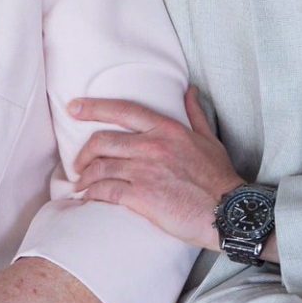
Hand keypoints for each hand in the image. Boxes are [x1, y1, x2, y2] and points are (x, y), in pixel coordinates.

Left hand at [70, 88, 241, 251]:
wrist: (228, 211)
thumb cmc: (219, 177)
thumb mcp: (208, 139)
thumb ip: (195, 114)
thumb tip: (189, 91)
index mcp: (166, 129)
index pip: (122, 110)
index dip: (93, 108)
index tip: (73, 108)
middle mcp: (152, 146)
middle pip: (102, 141)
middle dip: (83, 152)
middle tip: (78, 162)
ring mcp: (145, 171)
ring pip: (100, 167)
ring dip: (85, 176)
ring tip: (82, 184)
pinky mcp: (142, 197)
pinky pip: (106, 191)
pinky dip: (93, 194)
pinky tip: (90, 198)